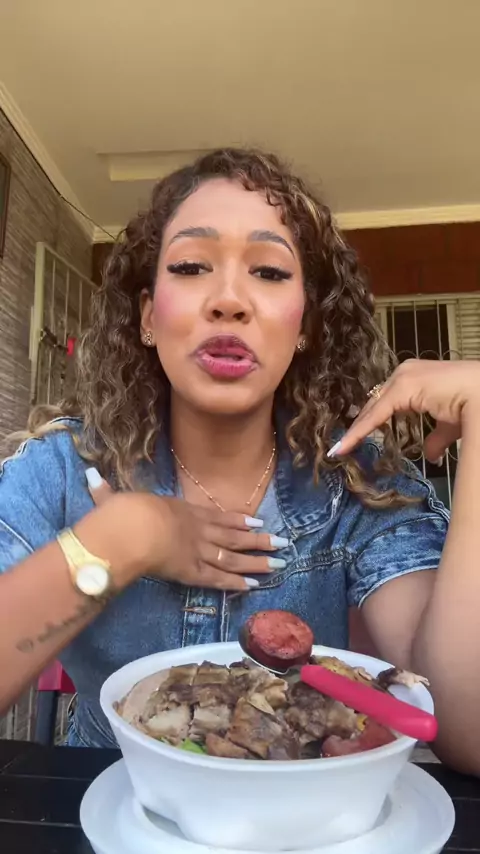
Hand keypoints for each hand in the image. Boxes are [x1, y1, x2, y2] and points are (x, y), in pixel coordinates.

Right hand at [83, 470, 287, 591]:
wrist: (133, 528)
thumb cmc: (123, 512)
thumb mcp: (114, 499)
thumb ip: (104, 492)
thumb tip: (90, 477)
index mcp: (181, 510)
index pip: (216, 516)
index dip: (237, 519)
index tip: (256, 520)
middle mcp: (197, 529)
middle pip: (233, 536)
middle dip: (258, 539)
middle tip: (282, 541)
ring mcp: (198, 550)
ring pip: (233, 556)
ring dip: (257, 559)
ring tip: (280, 562)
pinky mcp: (193, 571)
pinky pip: (219, 577)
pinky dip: (236, 581)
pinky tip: (254, 585)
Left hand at [329, 359, 479, 460]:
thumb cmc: (473, 409)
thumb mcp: (448, 426)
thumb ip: (435, 439)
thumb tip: (430, 456)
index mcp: (415, 378)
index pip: (386, 402)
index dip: (371, 421)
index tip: (355, 438)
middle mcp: (406, 372)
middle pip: (376, 403)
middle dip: (361, 425)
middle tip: (344, 444)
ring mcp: (403, 377)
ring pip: (373, 408)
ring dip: (357, 430)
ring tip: (341, 449)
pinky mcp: (402, 388)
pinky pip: (376, 414)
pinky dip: (360, 431)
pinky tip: (346, 445)